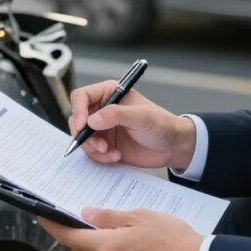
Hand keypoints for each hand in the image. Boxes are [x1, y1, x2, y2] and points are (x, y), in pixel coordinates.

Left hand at [40, 208, 203, 250]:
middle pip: (79, 250)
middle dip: (75, 235)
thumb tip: (87, 214)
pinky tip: (124, 245)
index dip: (53, 226)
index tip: (44, 217)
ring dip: (94, 246)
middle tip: (76, 218)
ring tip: (108, 229)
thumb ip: (110, 216)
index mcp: (108, 248)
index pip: (69, 237)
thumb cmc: (174, 240)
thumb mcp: (140, 217)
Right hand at [69, 80, 196, 168]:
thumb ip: (116, 115)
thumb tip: (91, 120)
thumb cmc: (162, 124)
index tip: (84, 125)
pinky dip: (100, 157)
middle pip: (77, 119)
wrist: (173, 147)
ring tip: (111, 153)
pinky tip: (116, 156)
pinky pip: (91, 152)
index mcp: (109, 93)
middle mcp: (103, 110)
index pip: (81, 96)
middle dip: (85, 135)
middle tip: (100, 146)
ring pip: (82, 138)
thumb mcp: (141, 117)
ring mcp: (103, 128)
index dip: (78, 110)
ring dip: (93, 149)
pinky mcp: (106, 145)